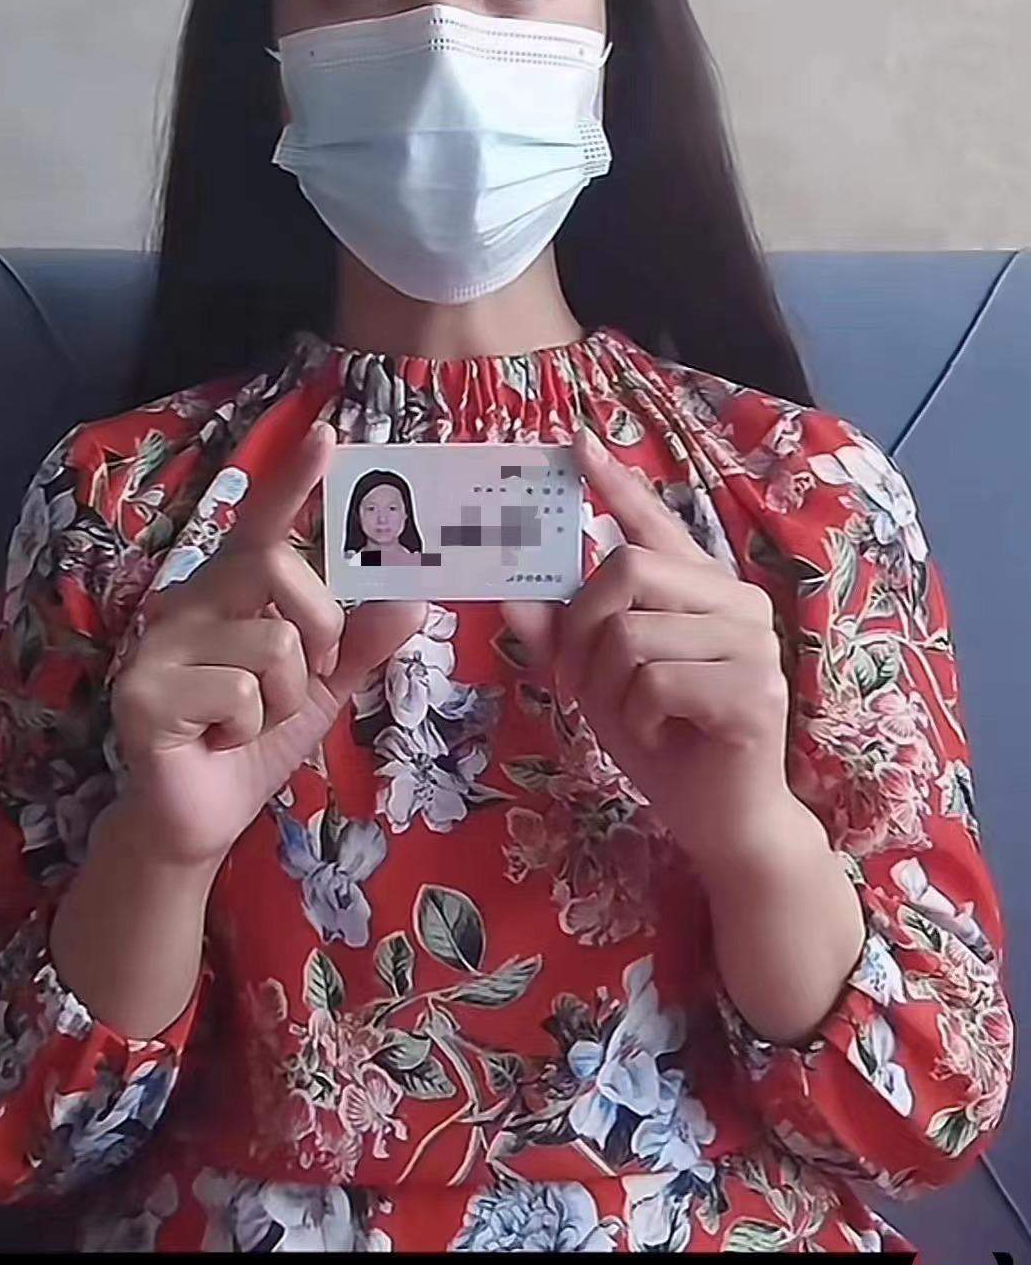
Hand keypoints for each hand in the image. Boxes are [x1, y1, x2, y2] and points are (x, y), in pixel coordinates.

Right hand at [110, 420, 425, 869]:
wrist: (199, 819)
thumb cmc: (254, 742)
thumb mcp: (323, 688)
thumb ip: (362, 641)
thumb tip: (413, 595)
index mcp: (229, 590)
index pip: (264, 523)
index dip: (294, 478)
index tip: (330, 434)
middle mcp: (188, 601)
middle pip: (276, 566)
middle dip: (320, 625)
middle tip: (312, 674)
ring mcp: (158, 643)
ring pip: (270, 643)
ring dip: (283, 699)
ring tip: (246, 723)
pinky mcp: (143, 691)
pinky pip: (237, 694)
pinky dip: (247, 728)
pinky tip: (216, 742)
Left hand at [502, 427, 795, 868]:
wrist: (722, 821)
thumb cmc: (665, 742)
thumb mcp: (598, 682)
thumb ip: (559, 636)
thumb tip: (508, 590)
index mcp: (703, 590)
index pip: (655, 522)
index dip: (613, 483)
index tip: (574, 443)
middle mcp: (737, 603)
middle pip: (627, 569)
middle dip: (583, 628)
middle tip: (583, 679)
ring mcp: (753, 644)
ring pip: (632, 632)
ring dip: (609, 685)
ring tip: (634, 716)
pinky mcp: (755, 691)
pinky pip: (656, 681)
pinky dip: (639, 716)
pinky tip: (665, 735)